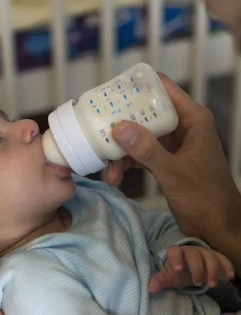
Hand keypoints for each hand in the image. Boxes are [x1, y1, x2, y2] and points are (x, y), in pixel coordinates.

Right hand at [104, 75, 240, 274]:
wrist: (217, 227)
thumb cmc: (205, 198)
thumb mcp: (173, 172)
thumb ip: (147, 150)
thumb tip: (119, 127)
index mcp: (193, 119)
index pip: (163, 89)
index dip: (137, 87)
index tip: (110, 95)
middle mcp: (183, 127)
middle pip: (146, 113)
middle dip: (122, 124)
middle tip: (98, 132)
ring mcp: (174, 144)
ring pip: (140, 136)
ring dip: (122, 151)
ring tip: (108, 170)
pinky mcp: (167, 161)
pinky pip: (142, 154)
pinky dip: (128, 163)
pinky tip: (115, 177)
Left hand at [149, 245, 233, 293]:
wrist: (188, 266)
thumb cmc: (177, 270)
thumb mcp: (168, 276)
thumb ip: (160, 280)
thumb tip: (151, 288)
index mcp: (176, 252)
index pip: (174, 251)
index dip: (175, 258)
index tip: (177, 270)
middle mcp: (190, 250)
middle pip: (195, 255)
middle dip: (197, 269)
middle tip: (197, 283)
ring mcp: (203, 252)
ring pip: (209, 256)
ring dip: (212, 270)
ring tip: (212, 284)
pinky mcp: (215, 256)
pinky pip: (222, 258)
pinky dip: (227, 265)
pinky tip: (230, 276)